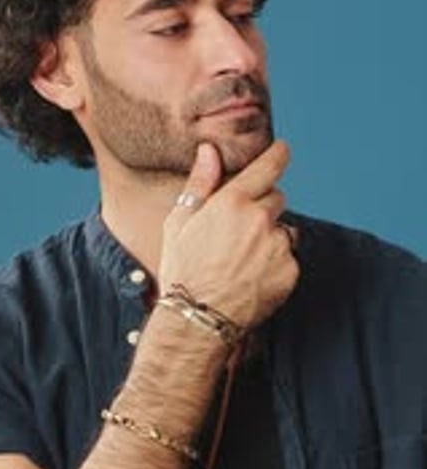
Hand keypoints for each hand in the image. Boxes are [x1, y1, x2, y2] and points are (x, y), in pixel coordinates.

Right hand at [159, 140, 298, 328]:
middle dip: (263, 209)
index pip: (267, 168)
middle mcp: (260, 220)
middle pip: (276, 199)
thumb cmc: (183, 270)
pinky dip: (275, 265)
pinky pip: (288, 258)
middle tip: (239, 232)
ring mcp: (277, 246)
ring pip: (283, 230)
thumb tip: (209, 151)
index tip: (283, 150)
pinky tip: (252, 277)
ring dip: (270, 238)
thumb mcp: (180, 223)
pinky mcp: (289, 271)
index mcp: (232, 203)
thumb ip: (200, 183)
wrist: (197, 318)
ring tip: (243, 260)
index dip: (277, 156)